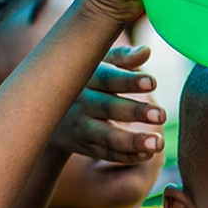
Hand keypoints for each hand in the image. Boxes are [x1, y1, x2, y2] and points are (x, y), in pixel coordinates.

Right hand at [54, 45, 165, 162]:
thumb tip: (146, 51)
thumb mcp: (98, 63)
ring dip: (132, 142)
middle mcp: (82, 103)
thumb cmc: (86, 78)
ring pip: (106, 137)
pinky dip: (126, 156)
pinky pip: (106, 153)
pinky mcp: (85, 146)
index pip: (108, 78)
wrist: (45, 108)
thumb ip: (123, 57)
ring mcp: (82, 127)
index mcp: (87, 78)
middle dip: (135, 112)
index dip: (129, 80)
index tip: (153, 82)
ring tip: (158, 144)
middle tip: (162, 115)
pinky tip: (148, 154)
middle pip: (108, 108)